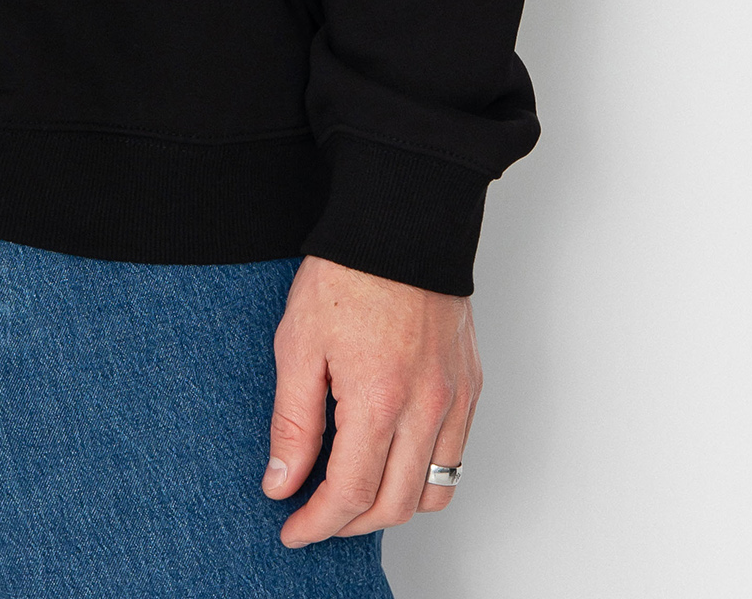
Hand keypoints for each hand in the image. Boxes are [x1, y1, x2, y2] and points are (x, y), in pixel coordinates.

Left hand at [262, 255, 479, 546]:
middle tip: (315, 517)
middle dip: (349, 524)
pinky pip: (455, 456)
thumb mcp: (298, 344)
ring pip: (433, 492)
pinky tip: (391, 459)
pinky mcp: (469, 385)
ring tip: (353, 494)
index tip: (293, 528)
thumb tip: (282, 483)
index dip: (318, 523)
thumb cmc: (347, 273)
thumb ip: (292, 422)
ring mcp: (455, 398)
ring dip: (391, 506)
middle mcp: (426, 407)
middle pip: (394, 505)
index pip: (351, 494)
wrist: (399, 222)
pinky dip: (423, 475)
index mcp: (379, 399)